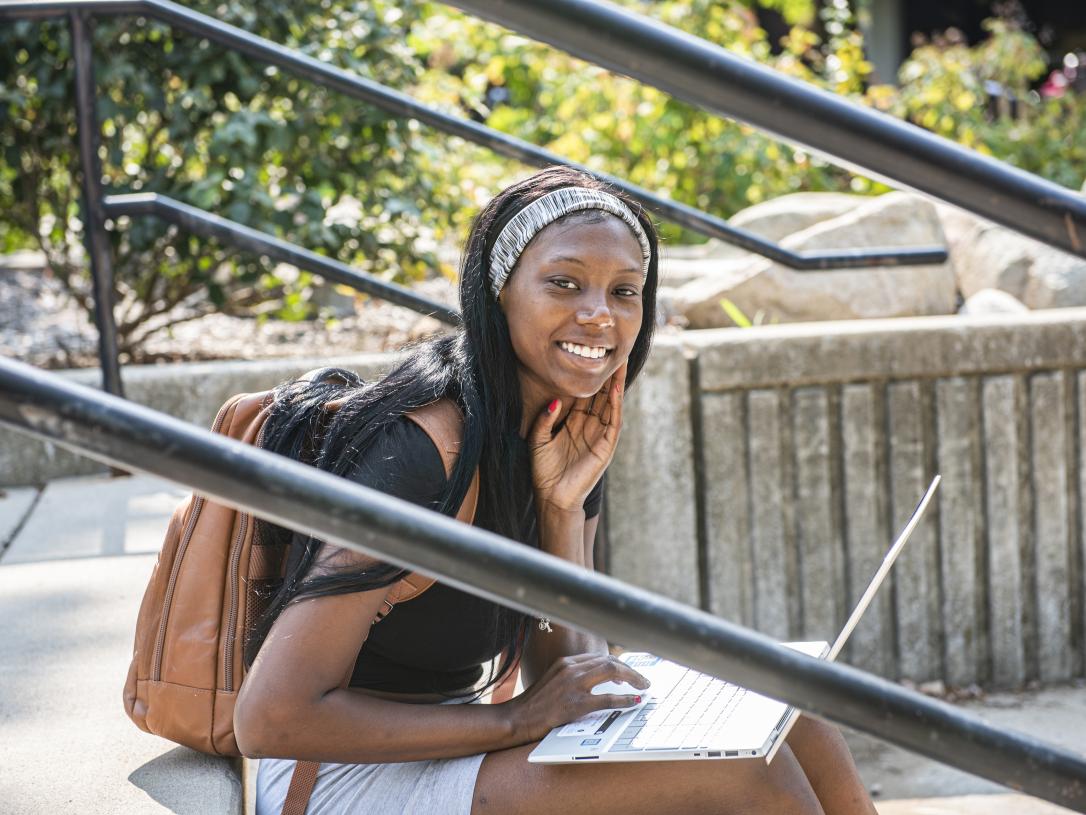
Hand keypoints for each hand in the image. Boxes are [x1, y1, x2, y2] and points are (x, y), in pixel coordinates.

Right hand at [502, 653, 649, 744]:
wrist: (518, 718)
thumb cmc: (535, 703)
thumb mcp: (553, 680)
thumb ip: (572, 676)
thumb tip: (595, 678)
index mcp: (566, 662)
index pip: (600, 656)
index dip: (619, 663)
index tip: (629, 673)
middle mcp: (571, 668)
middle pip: (609, 660)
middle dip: (630, 669)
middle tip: (643, 680)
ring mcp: (573, 685)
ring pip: (611, 671)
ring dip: (632, 678)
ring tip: (643, 687)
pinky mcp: (575, 704)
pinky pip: (607, 698)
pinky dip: (624, 699)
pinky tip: (633, 701)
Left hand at [528, 363, 626, 512]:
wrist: (552, 496)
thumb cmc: (544, 470)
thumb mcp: (538, 438)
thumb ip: (546, 418)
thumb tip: (556, 399)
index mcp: (574, 422)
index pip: (585, 393)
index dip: (589, 375)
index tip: (591, 354)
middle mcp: (589, 426)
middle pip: (601, 394)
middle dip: (607, 373)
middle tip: (613, 349)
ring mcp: (600, 435)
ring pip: (610, 403)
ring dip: (615, 384)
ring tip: (620, 362)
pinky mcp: (606, 446)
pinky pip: (613, 421)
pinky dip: (615, 405)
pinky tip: (615, 389)